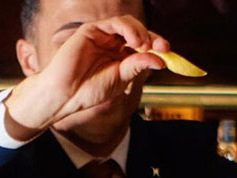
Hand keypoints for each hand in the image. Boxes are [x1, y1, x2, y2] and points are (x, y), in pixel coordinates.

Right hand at [8, 16, 168, 135]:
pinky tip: (135, 41)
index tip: (169, 54)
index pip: (143, 47)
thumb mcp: (121, 79)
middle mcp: (113, 44)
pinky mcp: (92, 30)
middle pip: (138, 33)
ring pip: (128, 25)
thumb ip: (137, 66)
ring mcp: (103, 36)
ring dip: (141, 32)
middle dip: (153, 38)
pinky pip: (114, 24)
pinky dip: (128, 29)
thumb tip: (161, 60)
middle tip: (163, 48)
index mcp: (120, 57)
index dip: (157, 48)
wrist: (67, 93)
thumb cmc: (90, 90)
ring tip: (145, 45)